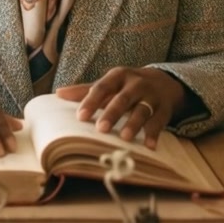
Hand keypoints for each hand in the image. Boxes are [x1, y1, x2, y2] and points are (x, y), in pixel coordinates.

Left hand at [57, 68, 187, 148]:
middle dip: (112, 113)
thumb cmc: (127, 86)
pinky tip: (150, 146)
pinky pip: (159, 122)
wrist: (163, 81)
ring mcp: (152, 96)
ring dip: (134, 124)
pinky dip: (154, 134)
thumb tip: (58, 94)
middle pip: (123, 98)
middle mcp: (136, 84)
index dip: (91, 101)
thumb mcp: (109, 84)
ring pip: (143, 110)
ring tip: (125, 138)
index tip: (80, 117)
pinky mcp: (164, 109)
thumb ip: (85, 90)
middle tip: (101, 128)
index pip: (102, 87)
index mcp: (118, 76)